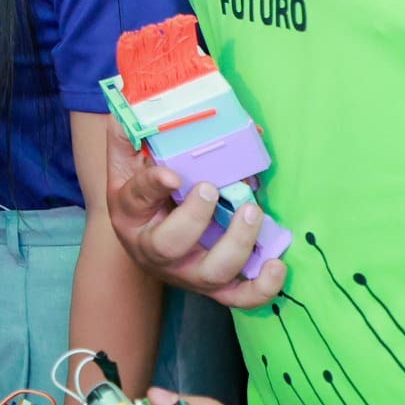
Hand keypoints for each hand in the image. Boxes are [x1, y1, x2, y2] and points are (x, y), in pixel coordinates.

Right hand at [103, 125, 285, 308]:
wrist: (145, 238)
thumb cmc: (142, 196)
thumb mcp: (126, 164)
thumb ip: (128, 136)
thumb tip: (130, 108)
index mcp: (129, 215)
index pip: (137, 198)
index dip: (153, 186)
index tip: (172, 174)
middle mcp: (154, 251)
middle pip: (170, 246)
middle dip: (194, 218)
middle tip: (213, 188)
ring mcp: (186, 272)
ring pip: (211, 272)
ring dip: (236, 244)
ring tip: (252, 211)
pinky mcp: (213, 286)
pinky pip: (239, 297)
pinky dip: (262, 287)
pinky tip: (277, 263)